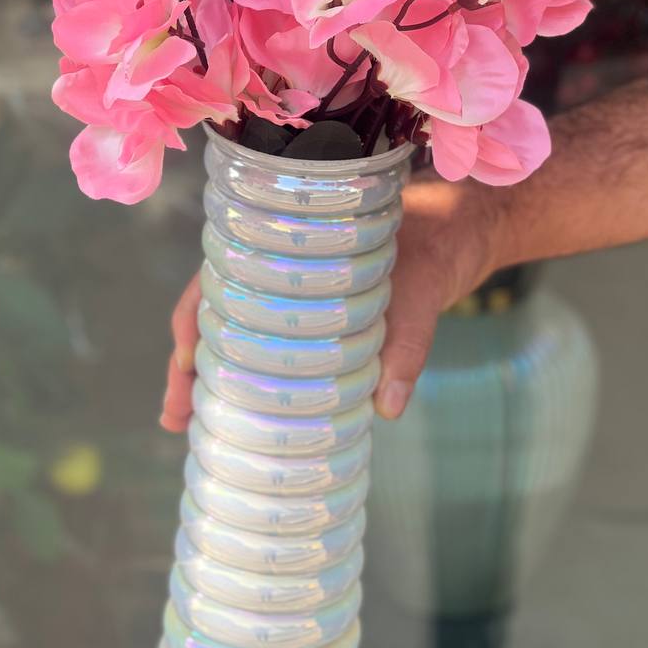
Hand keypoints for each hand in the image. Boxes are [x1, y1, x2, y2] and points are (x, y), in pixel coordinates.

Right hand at [161, 176, 505, 430]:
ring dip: (211, 372)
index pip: (220, 281)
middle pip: (215, 312)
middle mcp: (282, 263)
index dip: (192, 324)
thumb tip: (387, 407)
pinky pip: (272, 339)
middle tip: (174, 417)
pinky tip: (243, 407)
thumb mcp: (427, 287)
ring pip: (237, 327)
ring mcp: (296, 288)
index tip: (183, 368)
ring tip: (189, 424)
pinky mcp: (318, 311)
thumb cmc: (444, 240)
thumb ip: (408, 343)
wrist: (473, 224)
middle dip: (187, 364)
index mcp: (290, 241)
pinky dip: (250, 370)